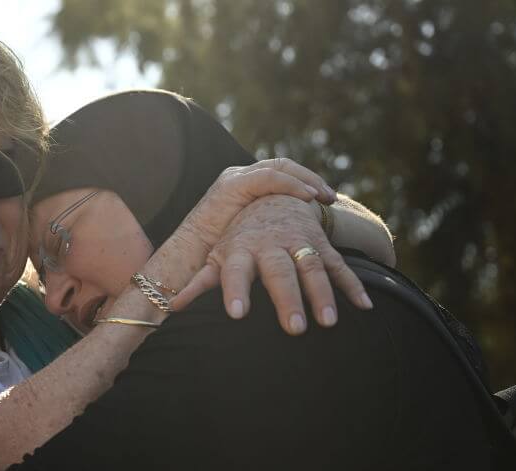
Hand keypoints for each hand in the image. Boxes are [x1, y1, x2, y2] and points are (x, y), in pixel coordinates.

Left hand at [172, 195, 372, 334]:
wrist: (273, 197)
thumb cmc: (238, 237)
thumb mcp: (217, 255)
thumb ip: (198, 282)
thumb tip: (169, 307)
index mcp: (241, 250)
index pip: (235, 272)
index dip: (235, 291)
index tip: (236, 314)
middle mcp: (270, 245)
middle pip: (279, 272)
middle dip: (286, 299)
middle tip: (292, 329)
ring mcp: (298, 243)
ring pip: (312, 268)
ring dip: (322, 295)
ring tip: (328, 323)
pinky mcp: (321, 244)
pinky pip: (339, 266)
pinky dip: (353, 285)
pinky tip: (364, 307)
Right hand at [175, 157, 336, 247]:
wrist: (185, 260)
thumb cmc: (214, 258)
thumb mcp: (247, 239)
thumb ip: (266, 230)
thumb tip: (295, 238)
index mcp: (242, 188)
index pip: (279, 174)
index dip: (303, 183)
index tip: (324, 200)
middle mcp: (238, 178)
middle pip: (282, 165)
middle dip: (310, 179)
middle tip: (330, 197)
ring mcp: (234, 179)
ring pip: (279, 167)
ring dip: (306, 180)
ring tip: (324, 197)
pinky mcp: (232, 187)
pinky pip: (269, 178)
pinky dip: (291, 185)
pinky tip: (308, 198)